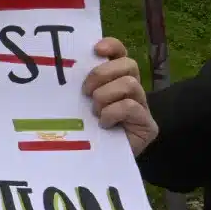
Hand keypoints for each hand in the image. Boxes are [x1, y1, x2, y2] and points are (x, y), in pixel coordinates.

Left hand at [84, 37, 157, 156]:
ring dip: (105, 96)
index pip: (120, 53)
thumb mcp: (78, 103)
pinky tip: (104, 123)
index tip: (95, 50)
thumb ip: (79, 86)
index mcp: (115, 79)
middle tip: (85, 92)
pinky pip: (131, 107)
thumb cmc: (85, 130)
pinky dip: (113, 113)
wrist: (99, 163)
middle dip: (102, 74)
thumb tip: (62, 68)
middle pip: (128, 64)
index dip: (111, 46)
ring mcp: (143, 107)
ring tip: (94, 111)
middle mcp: (132, 89)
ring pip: (129, 84)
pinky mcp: (148, 125)